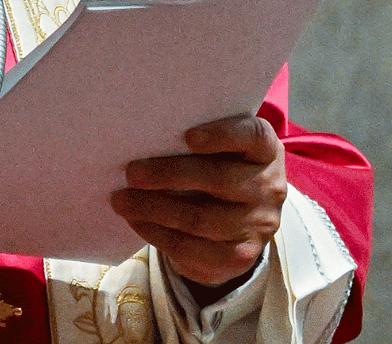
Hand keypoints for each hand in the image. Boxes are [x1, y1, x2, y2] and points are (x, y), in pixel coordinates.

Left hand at [109, 115, 285, 286]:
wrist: (240, 221)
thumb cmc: (218, 167)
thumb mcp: (220, 149)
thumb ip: (195, 140)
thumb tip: (141, 136)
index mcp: (265, 149)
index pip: (253, 136)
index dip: (222, 135)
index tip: (187, 136)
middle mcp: (270, 186)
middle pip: (218, 180)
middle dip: (168, 175)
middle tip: (131, 172)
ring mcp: (259, 224)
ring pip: (201, 219)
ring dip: (154, 209)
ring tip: (122, 200)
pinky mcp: (241, 256)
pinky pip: (194, 248)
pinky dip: (158, 234)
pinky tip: (137, 221)